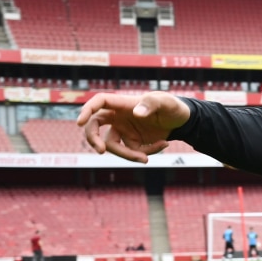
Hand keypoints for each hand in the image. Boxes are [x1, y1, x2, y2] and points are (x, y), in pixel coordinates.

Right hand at [76, 92, 190, 162]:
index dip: (87, 110)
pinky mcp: (132, 143)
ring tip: (146, 158)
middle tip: (101, 151)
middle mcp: (119, 117)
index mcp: (123, 103)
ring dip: (128, 155)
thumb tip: (136, 113)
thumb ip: (152, 104)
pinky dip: (147, 152)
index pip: (99, 102)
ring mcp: (124, 131)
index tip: (79, 122)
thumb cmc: (172, 106)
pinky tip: (163, 144)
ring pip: (113, 146)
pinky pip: (132, 152)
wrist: (182, 120)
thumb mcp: (166, 102)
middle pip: (94, 126)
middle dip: (93, 139)